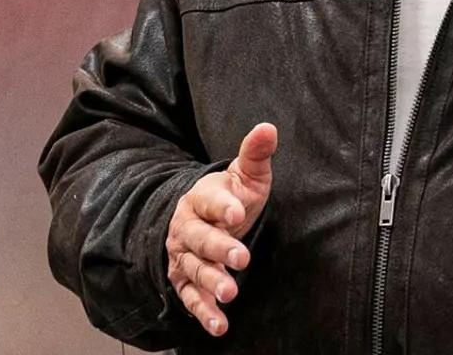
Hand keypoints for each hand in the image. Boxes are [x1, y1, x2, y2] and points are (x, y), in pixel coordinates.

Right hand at [166, 122, 276, 336]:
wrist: (201, 220)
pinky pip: (191, 297)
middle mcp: (187, 229)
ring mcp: (184, 257)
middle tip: (242, 257)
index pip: (209, 201)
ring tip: (230, 292)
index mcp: (200, 199)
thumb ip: (255, 154)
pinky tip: (220, 324)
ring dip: (211, 282)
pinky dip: (203, 312)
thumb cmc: (230, 196)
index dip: (223, 205)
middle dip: (220, 248)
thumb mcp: (245, 175)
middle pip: (200, 239)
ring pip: (194, 269)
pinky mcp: (186, 281)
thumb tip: (268, 128)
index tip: (238, 210)